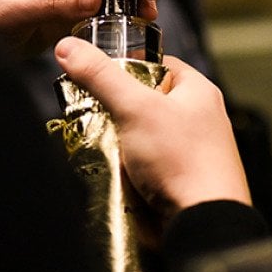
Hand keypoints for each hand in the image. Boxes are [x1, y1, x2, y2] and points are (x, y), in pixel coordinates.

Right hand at [53, 37, 250, 219]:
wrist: (203, 223)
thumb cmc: (183, 161)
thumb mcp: (135, 108)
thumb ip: (101, 76)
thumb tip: (69, 48)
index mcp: (198, 92)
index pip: (157, 63)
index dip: (126, 65)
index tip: (96, 74)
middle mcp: (199, 119)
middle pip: (145, 103)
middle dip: (116, 111)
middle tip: (91, 115)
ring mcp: (191, 152)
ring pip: (142, 137)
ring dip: (119, 144)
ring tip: (101, 148)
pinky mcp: (181, 180)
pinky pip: (146, 167)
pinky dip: (128, 170)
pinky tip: (115, 174)